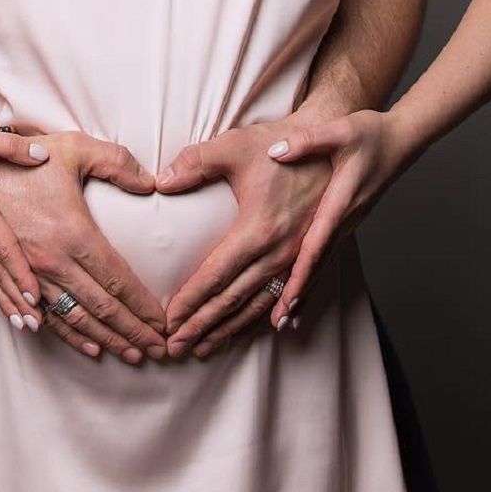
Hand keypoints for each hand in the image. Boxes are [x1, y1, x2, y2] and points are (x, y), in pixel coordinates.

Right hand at [0, 131, 167, 362]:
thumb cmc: (23, 160)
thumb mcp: (74, 148)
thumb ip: (116, 161)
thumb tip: (150, 183)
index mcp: (72, 233)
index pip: (117, 280)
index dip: (142, 306)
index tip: (163, 324)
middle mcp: (52, 261)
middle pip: (101, 307)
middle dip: (133, 332)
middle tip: (159, 350)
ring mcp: (29, 275)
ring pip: (75, 318)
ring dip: (106, 339)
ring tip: (131, 354)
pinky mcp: (11, 279)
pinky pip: (43, 316)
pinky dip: (68, 336)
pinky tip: (88, 346)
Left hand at [155, 115, 332, 357]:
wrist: (329, 143)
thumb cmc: (277, 143)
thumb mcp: (233, 146)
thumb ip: (195, 163)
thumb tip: (161, 182)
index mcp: (259, 229)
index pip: (216, 275)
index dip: (191, 300)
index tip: (168, 321)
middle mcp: (280, 251)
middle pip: (234, 299)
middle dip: (202, 325)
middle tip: (175, 347)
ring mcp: (297, 257)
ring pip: (258, 304)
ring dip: (229, 329)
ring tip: (203, 348)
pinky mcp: (309, 255)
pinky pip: (285, 296)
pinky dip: (265, 316)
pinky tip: (261, 330)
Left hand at [264, 109, 408, 330]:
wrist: (401, 138)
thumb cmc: (370, 132)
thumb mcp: (338, 131)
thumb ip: (307, 140)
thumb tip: (276, 150)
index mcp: (340, 201)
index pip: (316, 244)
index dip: (301, 273)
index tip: (286, 299)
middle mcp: (345, 220)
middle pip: (318, 265)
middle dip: (298, 295)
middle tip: (280, 322)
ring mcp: (348, 223)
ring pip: (323, 265)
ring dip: (305, 292)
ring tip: (286, 320)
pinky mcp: (347, 222)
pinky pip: (327, 255)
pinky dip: (313, 277)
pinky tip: (301, 293)